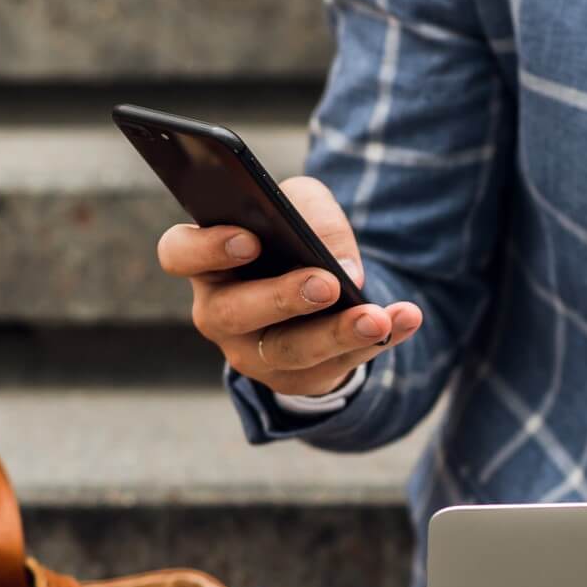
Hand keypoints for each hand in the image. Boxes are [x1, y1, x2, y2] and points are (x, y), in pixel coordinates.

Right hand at [157, 176, 422, 396]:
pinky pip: (339, 364)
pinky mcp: (299, 378)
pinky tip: (406, 319)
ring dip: (338, 333)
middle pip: (236, 312)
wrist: (316, 294)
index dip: (207, 248)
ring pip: (291, 350)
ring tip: (376, 317)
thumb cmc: (291, 240)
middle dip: (283, 297)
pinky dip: (381, 339)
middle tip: (326, 283)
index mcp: (206, 261)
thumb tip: (339, 262)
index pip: (180, 253)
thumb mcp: (299, 207)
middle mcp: (221, 312)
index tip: (250, 239)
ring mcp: (255, 353)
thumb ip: (310, 212)